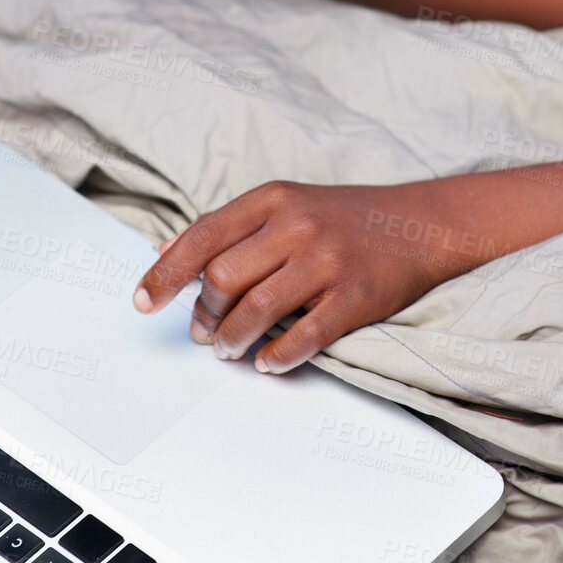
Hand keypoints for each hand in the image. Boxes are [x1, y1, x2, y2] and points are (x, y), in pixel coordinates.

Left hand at [132, 179, 487, 372]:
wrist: (419, 224)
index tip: (143, 302)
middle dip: (205, 313)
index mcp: (273, 200)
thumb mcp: (285, 203)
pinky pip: (302, 336)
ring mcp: (326, 261)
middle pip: (223, 278)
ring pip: (256, 310)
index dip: (166, 273)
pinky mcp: (353, 297)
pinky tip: (267, 362)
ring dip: (233, 340)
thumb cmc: (343, 218)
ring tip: (230, 349)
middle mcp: (296, 226)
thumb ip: (229, 227)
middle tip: (204, 332)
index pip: (203, 237)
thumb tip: (167, 252)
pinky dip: (276, 357)